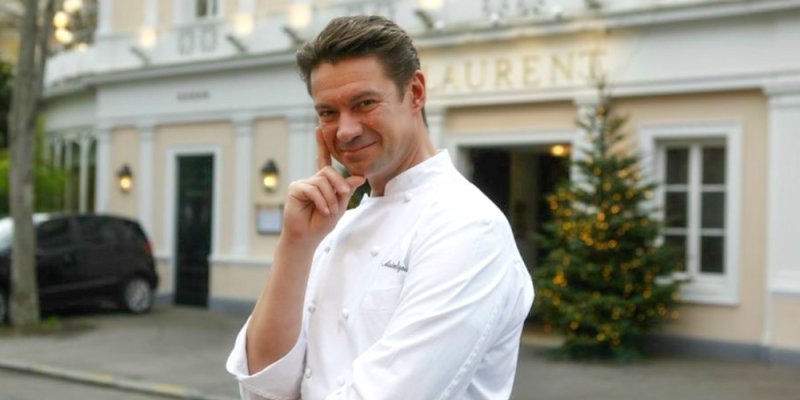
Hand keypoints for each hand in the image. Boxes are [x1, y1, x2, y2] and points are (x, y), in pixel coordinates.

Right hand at [281, 127, 365, 245]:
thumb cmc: (322, 222)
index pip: (324, 160)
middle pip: (329, 172)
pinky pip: (312, 189)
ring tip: (329, 211)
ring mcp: (302, 183)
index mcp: (323, 181)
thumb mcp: (340, 205)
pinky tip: (322, 210)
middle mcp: (312, 179)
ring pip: (322, 181)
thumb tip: (359, 177)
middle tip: (342, 195)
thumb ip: (347, 190)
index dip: (322, 144)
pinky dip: (321, 201)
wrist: (307, 237)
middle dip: (338, 184)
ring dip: (330, 197)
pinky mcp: (295, 189)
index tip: (320, 128)